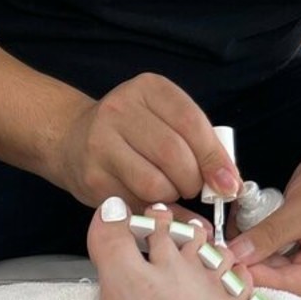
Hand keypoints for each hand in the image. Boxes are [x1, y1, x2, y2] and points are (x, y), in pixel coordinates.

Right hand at [51, 73, 241, 209]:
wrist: (72, 140)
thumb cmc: (130, 133)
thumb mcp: (163, 120)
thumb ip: (195, 143)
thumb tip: (227, 184)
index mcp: (148, 89)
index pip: (192, 123)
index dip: (214, 158)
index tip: (228, 184)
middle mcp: (121, 110)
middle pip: (174, 156)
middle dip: (193, 181)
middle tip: (192, 188)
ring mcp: (102, 143)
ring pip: (154, 183)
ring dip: (172, 197)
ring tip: (169, 192)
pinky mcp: (93, 177)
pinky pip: (134, 202)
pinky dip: (152, 210)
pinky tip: (151, 202)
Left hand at [230, 143, 300, 299]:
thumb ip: (267, 235)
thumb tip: (233, 256)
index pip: (276, 286)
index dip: (244, 272)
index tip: (215, 256)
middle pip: (267, 278)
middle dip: (244, 255)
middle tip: (218, 233)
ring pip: (262, 263)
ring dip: (247, 240)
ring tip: (238, 215)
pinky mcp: (295, 250)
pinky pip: (266, 248)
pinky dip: (255, 232)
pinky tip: (247, 214)